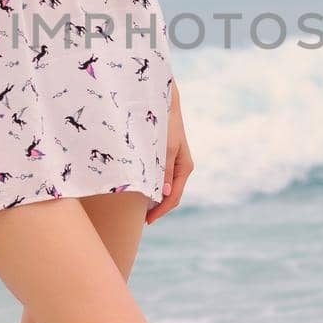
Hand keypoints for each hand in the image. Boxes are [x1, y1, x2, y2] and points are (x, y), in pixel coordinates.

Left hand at [145, 87, 193, 226]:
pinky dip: (152, 186)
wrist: (164, 102)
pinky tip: (141, 190)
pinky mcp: (166, 157)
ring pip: (165, 187)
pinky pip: (161, 177)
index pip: (173, 197)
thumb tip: (164, 195)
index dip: (160, 211)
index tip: (147, 221)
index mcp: (184, 167)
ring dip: (154, 198)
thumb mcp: (162, 149)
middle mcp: (181, 167)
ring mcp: (175, 162)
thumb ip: (163, 172)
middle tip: (140, 219)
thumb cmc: (163, 124)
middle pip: (170, 195)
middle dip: (157, 208)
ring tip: (139, 208)